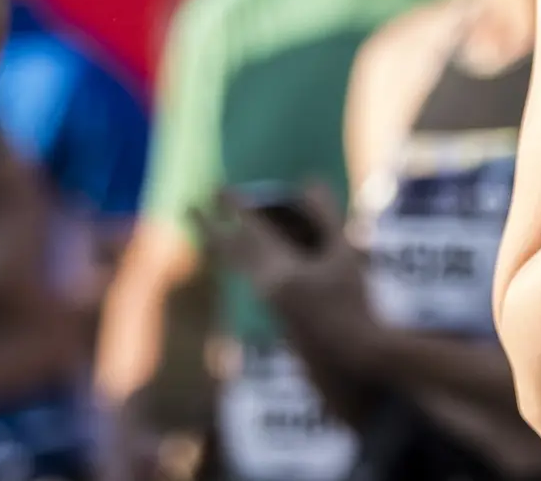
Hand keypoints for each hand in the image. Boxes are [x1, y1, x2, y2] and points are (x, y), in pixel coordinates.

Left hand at [196, 185, 369, 336]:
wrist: (348, 359)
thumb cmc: (352, 305)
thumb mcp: (345, 256)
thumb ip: (325, 218)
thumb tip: (309, 181)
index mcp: (281, 273)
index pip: (251, 231)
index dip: (236, 208)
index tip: (219, 189)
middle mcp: (265, 287)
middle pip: (230, 252)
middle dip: (209, 228)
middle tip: (188, 208)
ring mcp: (267, 302)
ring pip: (236, 267)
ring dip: (223, 244)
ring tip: (211, 229)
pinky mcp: (273, 312)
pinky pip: (250, 278)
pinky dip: (242, 260)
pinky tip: (248, 256)